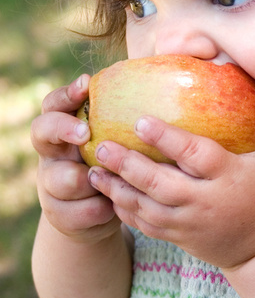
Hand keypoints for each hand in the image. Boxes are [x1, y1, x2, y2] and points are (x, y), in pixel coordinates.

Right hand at [31, 75, 119, 242]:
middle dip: (63, 129)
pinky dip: (99, 209)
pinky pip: (79, 211)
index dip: (67, 93)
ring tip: (109, 178)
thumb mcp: (114, 142)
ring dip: (86, 179)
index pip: (54, 103)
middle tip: (85, 133)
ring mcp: (51, 183)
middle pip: (42, 131)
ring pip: (61, 178)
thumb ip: (124, 122)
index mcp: (64, 128)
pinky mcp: (60, 214)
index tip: (87, 84)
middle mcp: (52, 152)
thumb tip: (168, 91)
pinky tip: (114, 206)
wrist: (97, 213)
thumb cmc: (114, 165)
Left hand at [86, 90, 254, 267]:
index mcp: (229, 177)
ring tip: (93, 170)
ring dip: (117, 189)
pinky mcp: (179, 237)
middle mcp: (206, 201)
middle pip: (160, 184)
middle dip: (128, 165)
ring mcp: (189, 223)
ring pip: (146, 207)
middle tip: (101, 146)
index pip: (195, 156)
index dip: (166, 139)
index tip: (140, 121)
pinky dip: (125, 211)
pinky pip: (146, 225)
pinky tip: (108, 194)